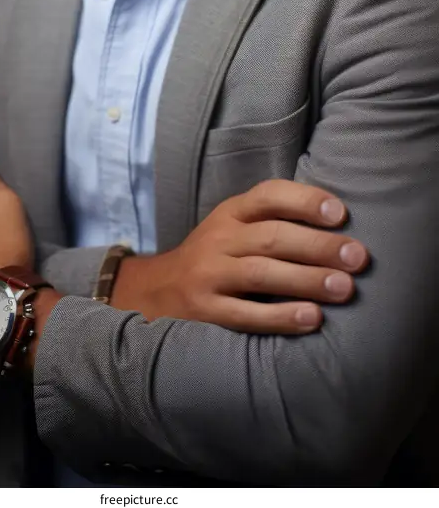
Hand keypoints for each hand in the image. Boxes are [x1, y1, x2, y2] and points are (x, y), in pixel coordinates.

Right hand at [112, 179, 368, 333]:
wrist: (156, 291)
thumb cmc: (216, 257)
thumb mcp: (235, 227)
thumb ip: (274, 222)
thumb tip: (339, 230)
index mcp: (232, 212)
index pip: (269, 196)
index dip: (304, 201)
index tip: (339, 214)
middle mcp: (219, 238)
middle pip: (272, 237)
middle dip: (319, 246)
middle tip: (358, 258)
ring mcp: (209, 274)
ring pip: (261, 273)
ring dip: (306, 280)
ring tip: (344, 288)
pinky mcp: (204, 310)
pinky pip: (245, 314)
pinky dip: (281, 317)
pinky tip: (311, 319)